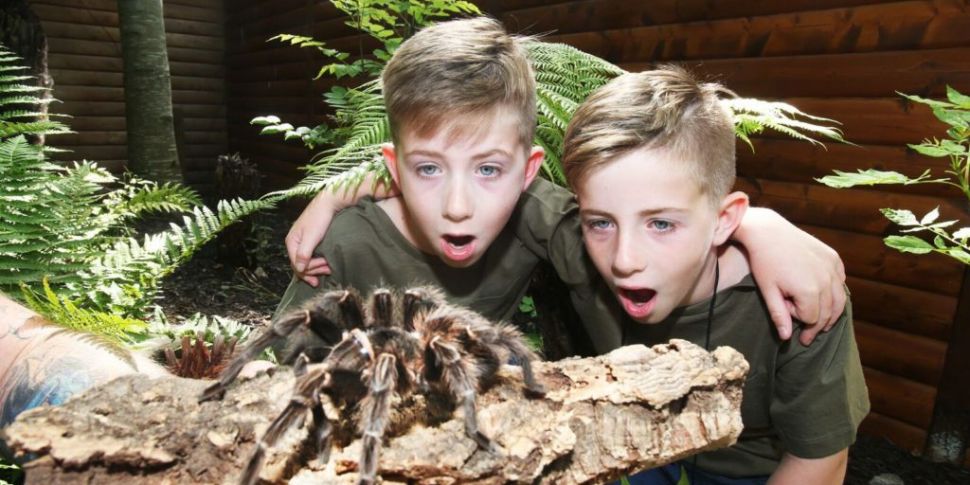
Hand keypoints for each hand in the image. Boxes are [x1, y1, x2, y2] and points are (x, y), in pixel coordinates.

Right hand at [286, 195, 335, 286]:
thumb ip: (304, 253)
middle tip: (329, 271)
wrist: (330, 202)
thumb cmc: (320, 218)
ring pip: (307, 261)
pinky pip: (312, 255)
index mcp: (291, 241)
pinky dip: (318, 261)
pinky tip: (326, 264)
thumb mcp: (312, 237)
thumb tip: (299, 269)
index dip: (308, 273)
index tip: (322, 275)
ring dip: (318, 267)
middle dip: (314, 270)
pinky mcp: (311, 240)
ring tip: (330, 269)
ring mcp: (302, 241)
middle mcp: (294, 242)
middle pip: (300, 264)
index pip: (296, 264)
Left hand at [736, 208, 846, 343]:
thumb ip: (779, 315)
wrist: (768, 232)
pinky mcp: (833, 257)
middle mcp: (826, 280)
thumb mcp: (768, 291)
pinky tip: (827, 296)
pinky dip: (836, 292)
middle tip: (808, 336)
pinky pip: (840, 281)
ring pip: (839, 299)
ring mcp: (832, 267)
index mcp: (809, 290)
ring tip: (823, 324)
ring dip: (832, 313)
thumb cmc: (764, 262)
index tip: (789, 318)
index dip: (800, 322)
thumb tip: (786, 339)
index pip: (812, 319)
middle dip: (817, 325)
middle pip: (828, 312)